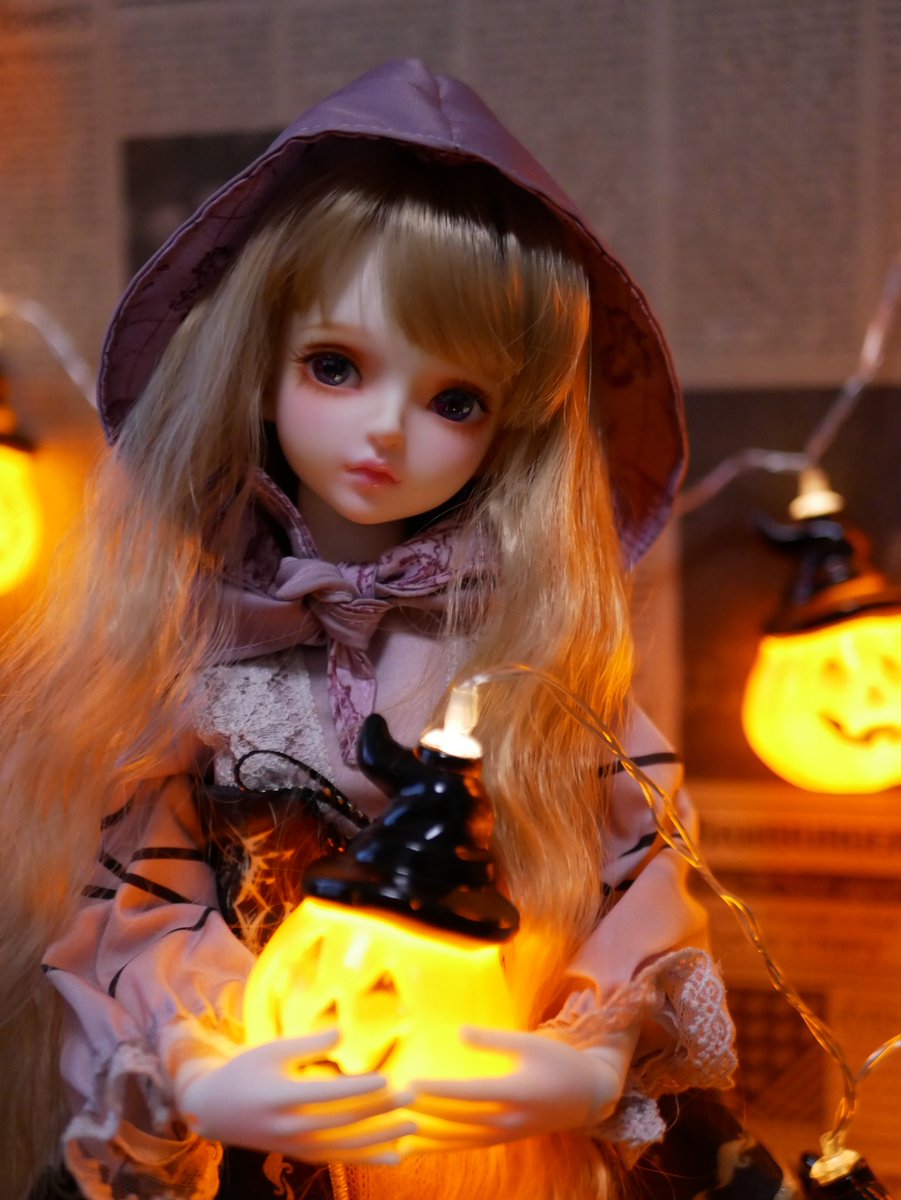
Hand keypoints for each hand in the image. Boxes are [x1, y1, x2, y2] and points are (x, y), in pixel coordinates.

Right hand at [173, 1029, 415, 1164]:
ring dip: (381, 1137)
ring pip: (346, 1145)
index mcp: (281, 1096)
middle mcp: (290, 1127)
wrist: (215, 1111)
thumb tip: (342, 1032)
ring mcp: (296, 1146)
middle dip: (379, 1110)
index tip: (387, 1079)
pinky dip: (368, 1158)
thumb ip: (307, 1044)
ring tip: (412, 1126)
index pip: (327, 1094)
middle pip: (343, 1120)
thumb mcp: (270, 1050)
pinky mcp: (302, 1155)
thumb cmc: (246, 1071)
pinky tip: (394, 1155)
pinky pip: (340, 1159)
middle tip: (411, 1096)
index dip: (358, 1088)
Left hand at [403, 1027, 623, 1153]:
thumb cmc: (560, 1061)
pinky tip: (424, 1143)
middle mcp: (509, 1119)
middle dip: (425, 1111)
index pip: (468, 1094)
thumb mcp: (530, 1043)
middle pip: (459, 1119)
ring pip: (462, 1139)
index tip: (411, 1084)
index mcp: (516, 1092)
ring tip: (399, 1131)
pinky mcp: (506, 1138)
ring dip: (430, 1135)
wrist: (589, 1095)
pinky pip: (470, 1144)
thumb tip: (459, 1033)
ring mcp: (507, 1133)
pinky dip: (445, 1145)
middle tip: (394, 1103)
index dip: (438, 1089)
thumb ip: (494, 1040)